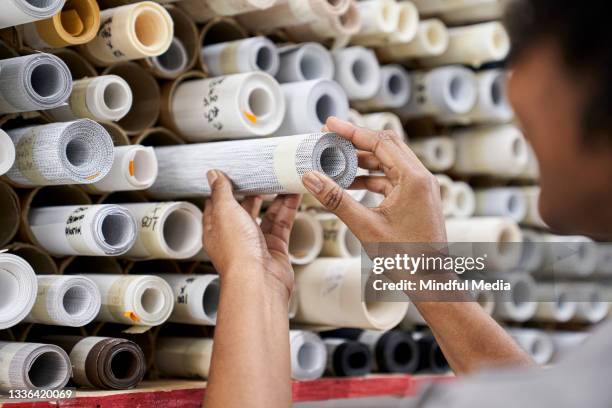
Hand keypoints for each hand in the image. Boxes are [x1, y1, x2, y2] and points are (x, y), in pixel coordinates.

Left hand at [203, 170, 300, 297]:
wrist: (258, 281)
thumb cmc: (236, 252)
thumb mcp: (224, 212)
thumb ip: (221, 192)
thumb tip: (213, 175)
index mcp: (216, 229)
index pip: (217, 205)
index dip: (224, 188)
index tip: (233, 172)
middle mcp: (235, 237)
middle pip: (243, 209)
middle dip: (252, 192)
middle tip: (261, 174)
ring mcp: (256, 243)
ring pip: (266, 215)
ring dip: (274, 198)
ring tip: (281, 179)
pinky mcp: (275, 248)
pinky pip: (282, 223)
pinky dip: (288, 209)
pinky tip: (293, 194)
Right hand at [302, 117, 446, 245]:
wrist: (430, 281)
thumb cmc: (406, 258)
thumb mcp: (365, 227)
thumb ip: (337, 199)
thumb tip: (312, 178)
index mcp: (413, 179)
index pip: (380, 142)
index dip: (352, 131)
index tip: (330, 125)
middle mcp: (421, 178)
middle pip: (386, 146)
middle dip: (357, 142)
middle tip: (330, 139)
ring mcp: (421, 188)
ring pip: (389, 162)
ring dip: (363, 161)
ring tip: (336, 162)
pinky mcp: (417, 198)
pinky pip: (392, 178)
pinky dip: (372, 177)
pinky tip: (351, 183)